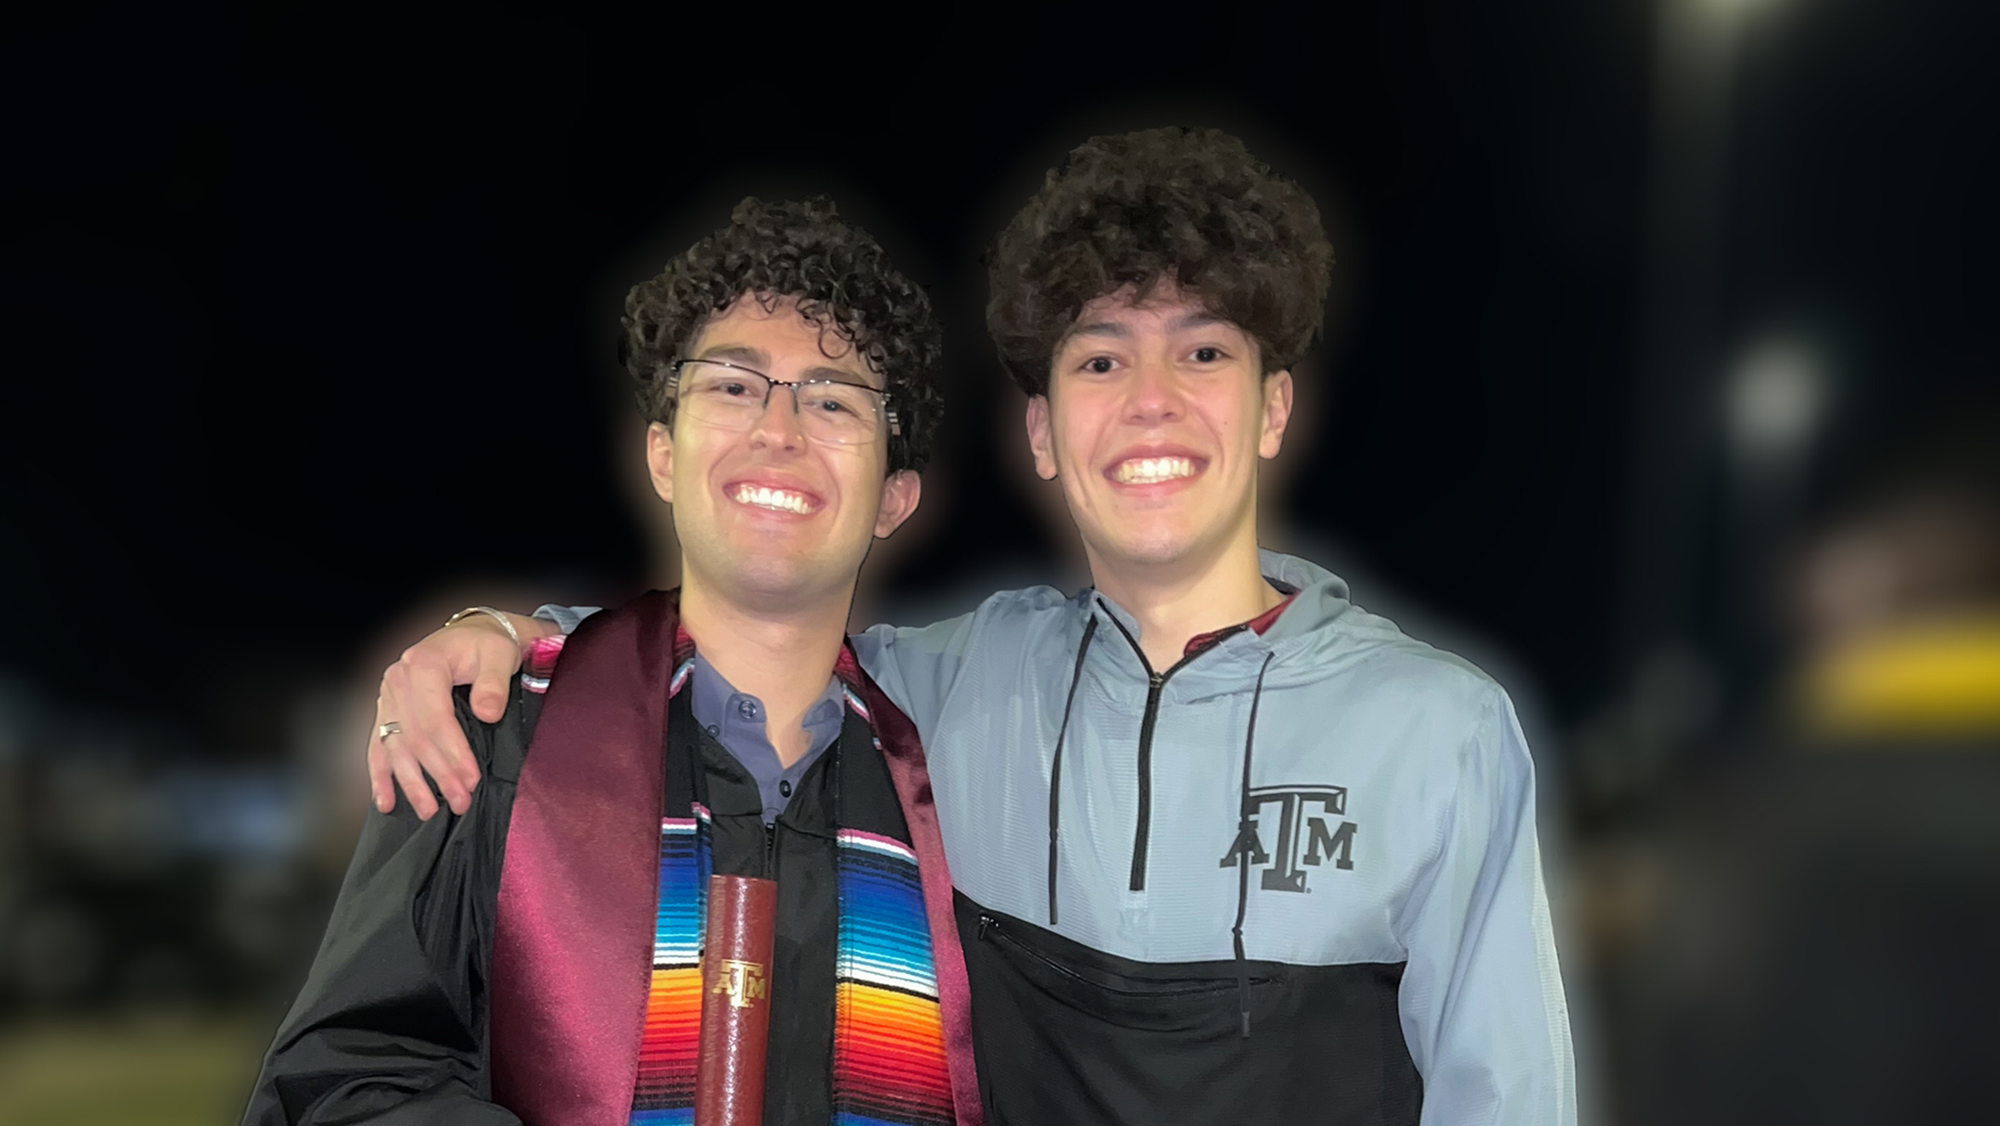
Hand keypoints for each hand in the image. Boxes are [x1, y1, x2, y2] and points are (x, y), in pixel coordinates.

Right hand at [367, 610, 548, 818]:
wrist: (472, 636)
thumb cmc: (487, 646)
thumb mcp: (500, 655)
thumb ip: (493, 684)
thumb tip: (487, 713)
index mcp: (424, 665)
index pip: (437, 719)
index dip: (453, 753)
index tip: (471, 780)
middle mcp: (398, 680)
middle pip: (415, 738)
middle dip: (438, 774)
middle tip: (460, 802)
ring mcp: (388, 696)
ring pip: (395, 748)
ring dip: (411, 783)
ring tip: (429, 811)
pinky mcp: (386, 710)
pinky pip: (377, 746)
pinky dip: (380, 776)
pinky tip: (385, 801)